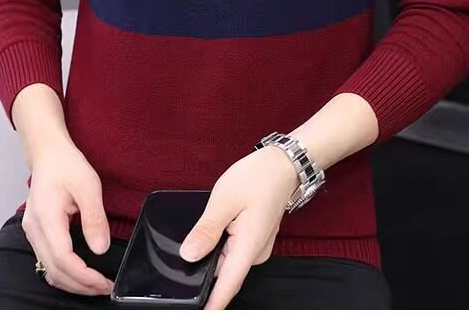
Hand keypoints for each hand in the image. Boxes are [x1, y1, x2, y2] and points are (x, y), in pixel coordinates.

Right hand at [20, 135, 113, 295]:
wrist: (48, 153)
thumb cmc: (67, 165)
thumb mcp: (88, 186)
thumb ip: (94, 219)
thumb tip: (100, 248)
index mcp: (46, 218)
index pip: (63, 259)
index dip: (84, 276)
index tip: (103, 282)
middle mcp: (34, 230)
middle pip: (54, 270)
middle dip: (80, 285)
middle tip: (104, 287)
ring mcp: (32, 232)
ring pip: (48, 269)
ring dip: (71, 282)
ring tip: (95, 283)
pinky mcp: (36, 232)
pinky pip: (46, 260)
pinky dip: (63, 272)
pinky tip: (79, 272)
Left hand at [179, 145, 299, 308]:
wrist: (283, 165)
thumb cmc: (258, 177)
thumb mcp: (224, 199)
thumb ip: (206, 229)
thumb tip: (188, 254)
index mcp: (248, 247)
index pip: (226, 287)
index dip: (210, 304)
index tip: (194, 314)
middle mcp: (255, 253)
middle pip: (222, 274)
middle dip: (201, 272)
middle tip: (185, 255)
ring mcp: (255, 247)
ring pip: (225, 261)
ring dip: (210, 254)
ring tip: (204, 232)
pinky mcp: (253, 239)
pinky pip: (231, 250)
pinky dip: (218, 245)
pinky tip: (212, 229)